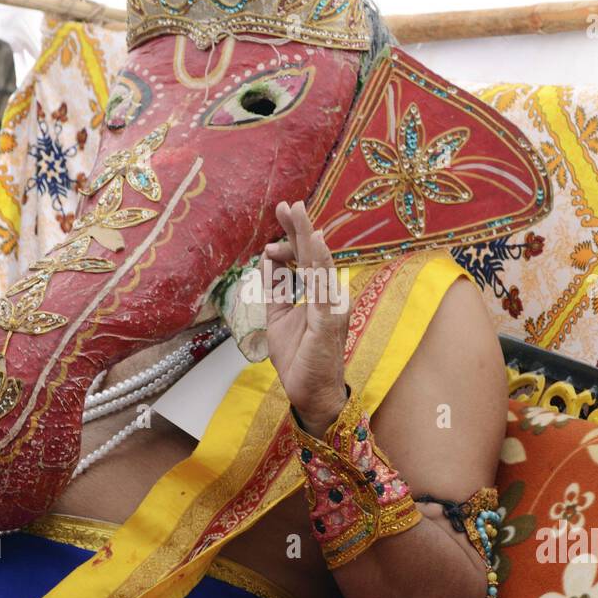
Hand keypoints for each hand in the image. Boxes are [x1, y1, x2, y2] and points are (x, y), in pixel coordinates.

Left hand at [263, 200, 348, 437]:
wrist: (310, 394)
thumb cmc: (299, 357)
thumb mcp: (277, 315)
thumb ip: (275, 286)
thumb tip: (267, 257)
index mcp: (317, 292)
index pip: (304, 257)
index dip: (290, 239)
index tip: (275, 229)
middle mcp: (328, 294)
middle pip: (312, 254)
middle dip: (298, 227)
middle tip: (287, 203)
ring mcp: (331, 306)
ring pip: (318, 264)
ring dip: (307, 236)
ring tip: (297, 212)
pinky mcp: (328, 320)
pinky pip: (323, 287)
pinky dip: (320, 263)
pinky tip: (315, 243)